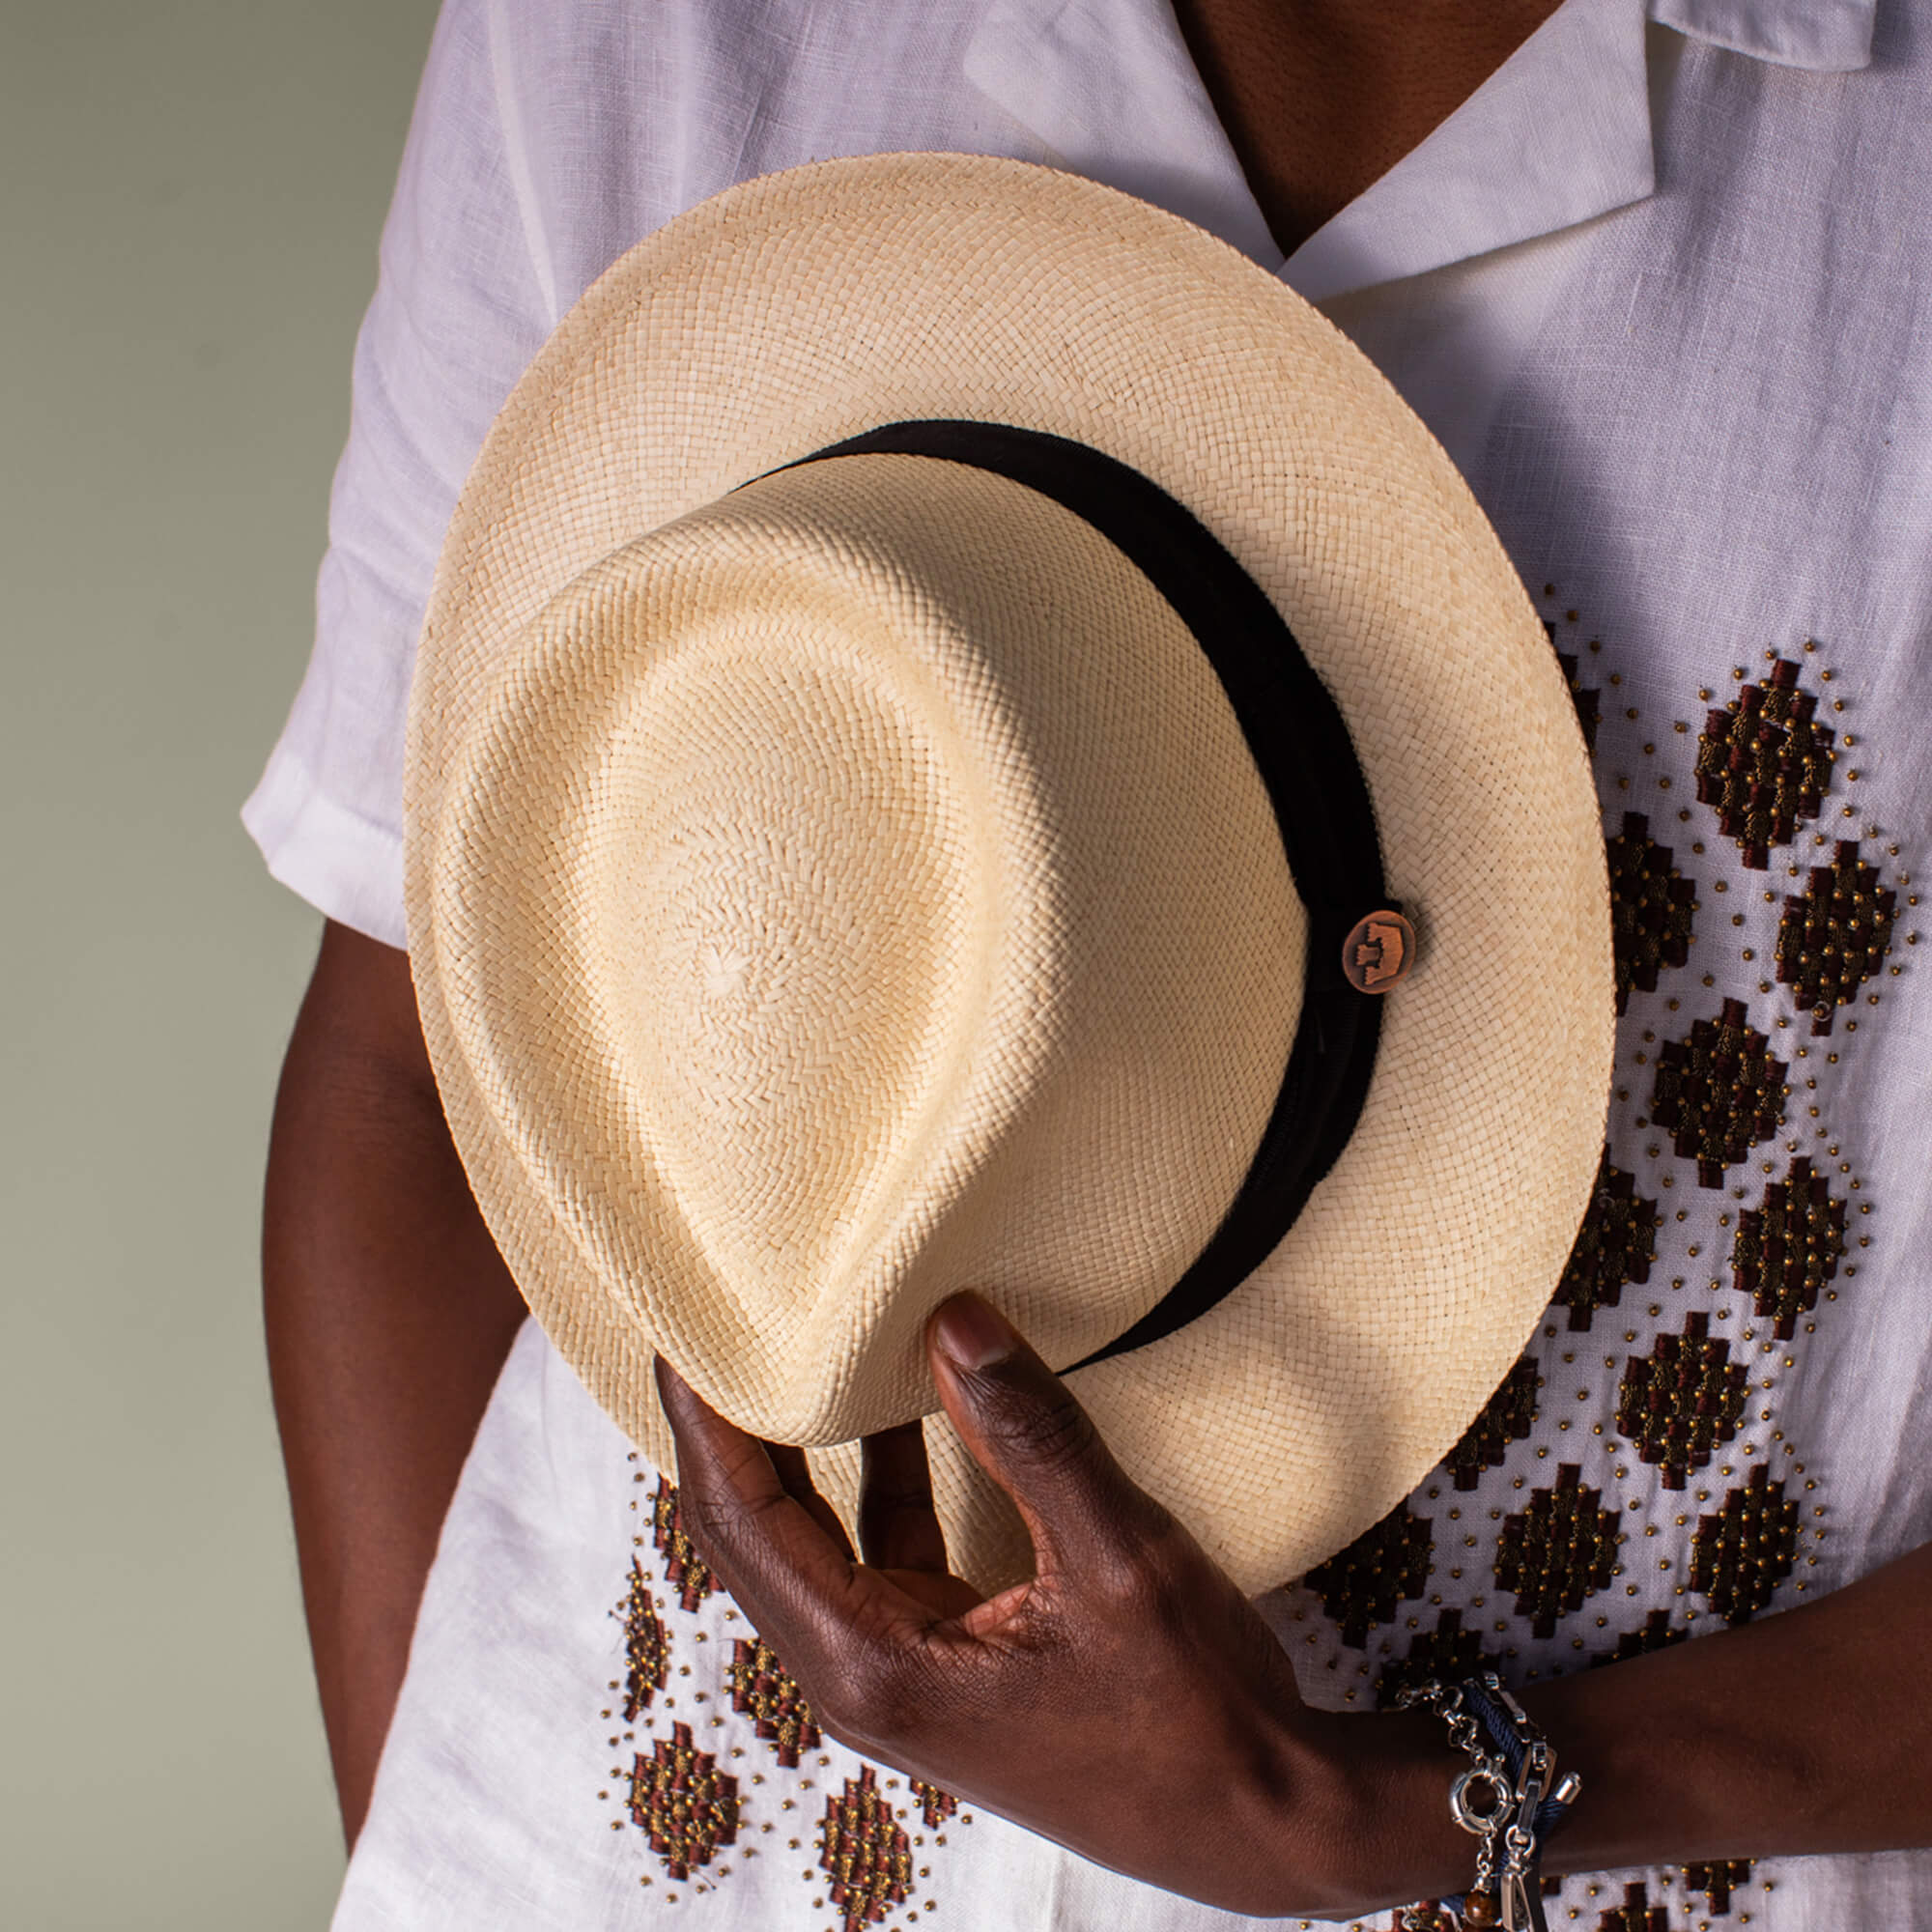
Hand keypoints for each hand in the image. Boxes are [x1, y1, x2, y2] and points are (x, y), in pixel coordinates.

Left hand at [654, 1290, 1461, 1917]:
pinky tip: (905, 1411)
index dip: (703, 1422)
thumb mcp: (1118, 1556)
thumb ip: (1029, 1433)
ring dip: (808, 1451)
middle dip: (733, 1429)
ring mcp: (905, 1677)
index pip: (742, 1522)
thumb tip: (951, 1318)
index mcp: (875, 1666)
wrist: (1265, 1826)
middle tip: (722, 1324)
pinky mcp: (948, 1668)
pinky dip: (880, 1482)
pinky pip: (882, 1557)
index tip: (681, 1333)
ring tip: (803, 1347)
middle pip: (757, 1534)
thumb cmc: (1196, 1714)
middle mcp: (866, 1680)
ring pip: (817, 1545)